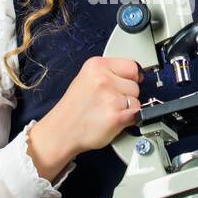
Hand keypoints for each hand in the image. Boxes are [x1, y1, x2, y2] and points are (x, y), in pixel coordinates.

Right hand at [29, 56, 142, 173]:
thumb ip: (109, 73)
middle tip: (107, 102)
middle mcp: (103, 79)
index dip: (131, 78)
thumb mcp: (86, 78)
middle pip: (135, 85)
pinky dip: (129, 120)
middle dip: (126, 95)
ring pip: (137, 101)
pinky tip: (113, 120)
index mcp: (96, 65)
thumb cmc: (73, 109)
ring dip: (127, 109)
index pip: (131, 66)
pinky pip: (137, 115)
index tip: (125, 84)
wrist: (61, 131)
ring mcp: (110, 98)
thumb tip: (136, 75)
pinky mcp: (116, 116)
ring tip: (107, 111)